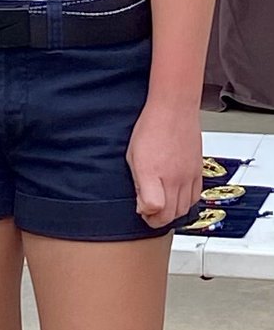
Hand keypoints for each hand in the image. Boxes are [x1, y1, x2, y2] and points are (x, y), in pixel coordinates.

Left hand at [127, 104, 201, 227]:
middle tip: (149, 214)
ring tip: (162, 207)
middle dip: (157, 220)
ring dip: (172, 214)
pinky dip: (186, 204)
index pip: (154, 209)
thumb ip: (138, 181)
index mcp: (152, 172)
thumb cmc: (150, 126)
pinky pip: (195, 198)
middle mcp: (172, 177)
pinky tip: (177, 198)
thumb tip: (141, 201)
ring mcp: (188, 176)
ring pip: (185, 210)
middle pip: (170, 215)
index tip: (140, 208)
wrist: (174, 109)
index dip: (145, 213)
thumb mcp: (132, 154)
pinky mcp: (198, 172)